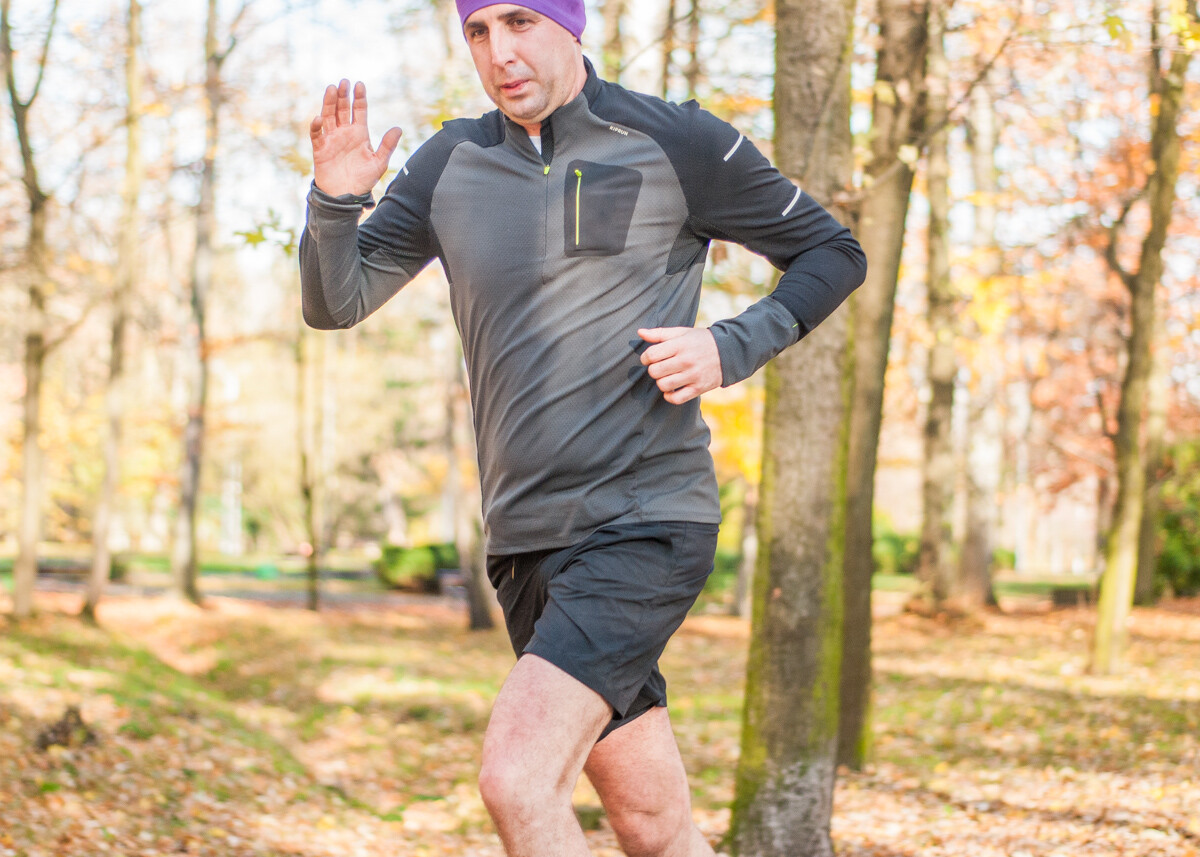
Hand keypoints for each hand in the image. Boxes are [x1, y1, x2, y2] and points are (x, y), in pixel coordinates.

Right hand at [309, 80, 401, 196]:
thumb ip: (387, 146)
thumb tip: (398, 128)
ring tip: (332, 89)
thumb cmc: (363, 180)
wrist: (346, 196)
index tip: (359, 84)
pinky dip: (316, 126)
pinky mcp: (320, 148)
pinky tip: (319, 118)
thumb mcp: (379, 163)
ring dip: (329, 103)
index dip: (359, 97)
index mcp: (359, 133)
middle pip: (342, 109)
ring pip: (328, 116)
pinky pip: (317, 134)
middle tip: (344, 82)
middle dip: (343, 95)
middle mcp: (344, 132)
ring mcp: (331, 139)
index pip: (359, 110)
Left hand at [638, 327, 723, 404]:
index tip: (650, 358)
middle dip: (653, 370)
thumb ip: (660, 333)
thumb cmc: (701, 341)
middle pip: (655, 372)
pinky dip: (669, 396)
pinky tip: (671, 389)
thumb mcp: (682, 333)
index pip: (651, 355)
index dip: (645, 357)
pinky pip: (676, 399)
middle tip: (659, 367)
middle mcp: (686, 361)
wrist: (729, 352)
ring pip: (663, 385)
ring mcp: (693, 376)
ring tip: (666, 377)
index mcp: (680, 345)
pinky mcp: (698, 388)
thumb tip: (640, 332)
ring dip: (661, 382)